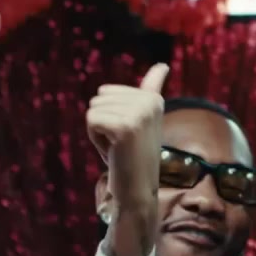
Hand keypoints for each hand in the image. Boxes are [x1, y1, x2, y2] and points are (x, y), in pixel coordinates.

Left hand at [88, 64, 167, 255]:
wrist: (138, 190)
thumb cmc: (133, 156)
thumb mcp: (142, 120)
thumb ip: (150, 91)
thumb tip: (163, 65)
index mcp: (153, 98)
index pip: (107, 91)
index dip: (107, 117)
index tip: (129, 137)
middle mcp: (150, 102)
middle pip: (98, 98)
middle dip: (102, 122)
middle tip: (121, 144)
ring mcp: (139, 113)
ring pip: (93, 109)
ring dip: (98, 131)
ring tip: (118, 148)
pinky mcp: (125, 126)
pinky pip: (92, 120)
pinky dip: (95, 139)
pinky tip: (113, 152)